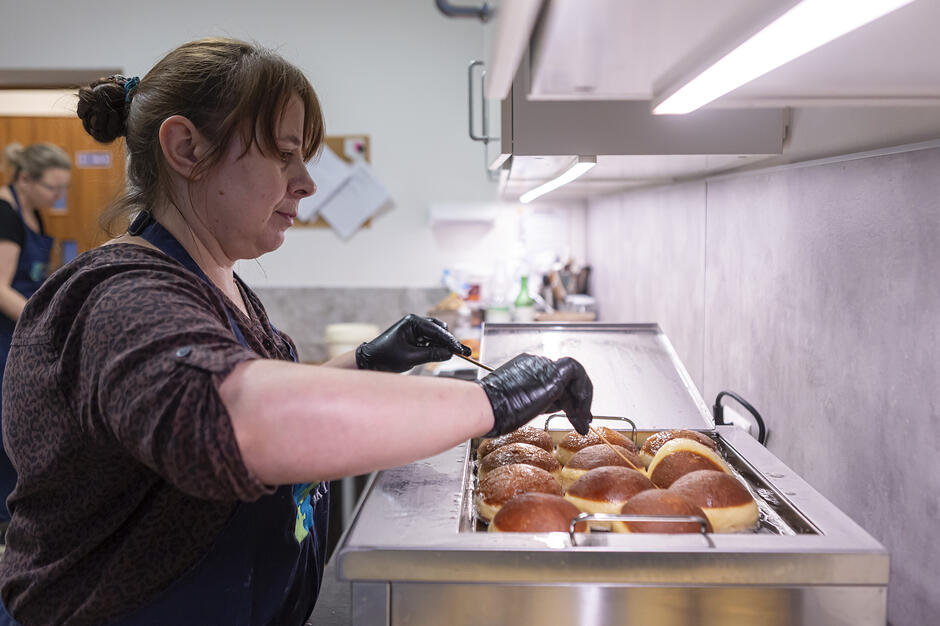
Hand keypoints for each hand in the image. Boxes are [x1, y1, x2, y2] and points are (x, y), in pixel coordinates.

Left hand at [355, 314, 470, 372]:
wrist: (371, 361)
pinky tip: (437, 355)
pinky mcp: (414, 337)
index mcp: (413, 322)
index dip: (451, 341)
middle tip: (457, 354)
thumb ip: (432, 354)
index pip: (437, 330)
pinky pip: (430, 340)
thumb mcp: (411, 358)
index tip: (461, 350)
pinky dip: (435, 347)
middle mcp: (415, 322)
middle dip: (447, 342)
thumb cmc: (387, 357)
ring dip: (441, 345)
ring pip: (436, 335)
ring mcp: (415, 329)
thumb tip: (450, 353)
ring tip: (445, 356)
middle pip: (440, 329)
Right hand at [476, 353, 592, 436]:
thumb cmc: (493, 411)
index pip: (553, 381)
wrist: (487, 406)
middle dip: (578, 401)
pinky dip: (583, 392)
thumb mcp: (517, 406)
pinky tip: (580, 411)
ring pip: (574, 377)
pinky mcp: (553, 374)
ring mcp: (544, 366)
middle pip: (566, 379)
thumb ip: (534, 402)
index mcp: (524, 370)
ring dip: (582, 401)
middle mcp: (535, 364)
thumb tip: (545, 410)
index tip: (573, 414)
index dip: (566, 399)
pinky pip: (577, 375)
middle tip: (583, 420)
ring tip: (582, 421)